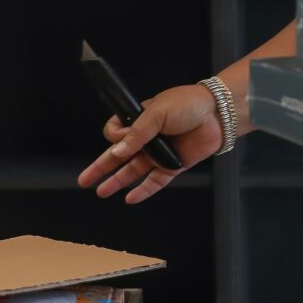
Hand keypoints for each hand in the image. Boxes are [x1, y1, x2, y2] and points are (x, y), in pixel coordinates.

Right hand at [77, 83, 226, 203]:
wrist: (218, 113)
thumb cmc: (188, 104)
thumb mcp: (158, 112)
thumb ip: (138, 133)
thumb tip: (117, 150)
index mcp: (140, 120)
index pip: (116, 132)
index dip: (115, 136)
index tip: (122, 134)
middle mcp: (147, 138)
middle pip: (118, 156)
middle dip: (100, 167)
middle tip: (84, 180)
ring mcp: (159, 153)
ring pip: (133, 171)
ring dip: (117, 181)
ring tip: (101, 192)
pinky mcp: (173, 165)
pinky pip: (155, 181)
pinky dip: (143, 190)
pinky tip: (130, 198)